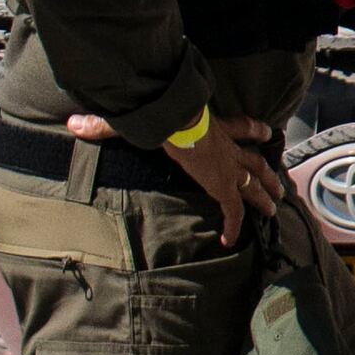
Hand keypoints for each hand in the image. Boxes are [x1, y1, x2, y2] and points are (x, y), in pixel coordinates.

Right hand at [78, 108, 276, 247]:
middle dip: (268, 173)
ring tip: (275, 208)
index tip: (267, 132)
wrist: (177, 118)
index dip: (255, 131)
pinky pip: (233, 210)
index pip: (241, 127)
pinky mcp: (222, 184)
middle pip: (255, 161)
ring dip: (265, 196)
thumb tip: (74, 122)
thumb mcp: (137, 117)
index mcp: (215, 127)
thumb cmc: (160, 114)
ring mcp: (228, 166)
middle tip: (280, 184)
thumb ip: (105, 123)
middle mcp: (227, 146)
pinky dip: (234, 225)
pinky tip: (232, 240)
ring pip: (255, 183)